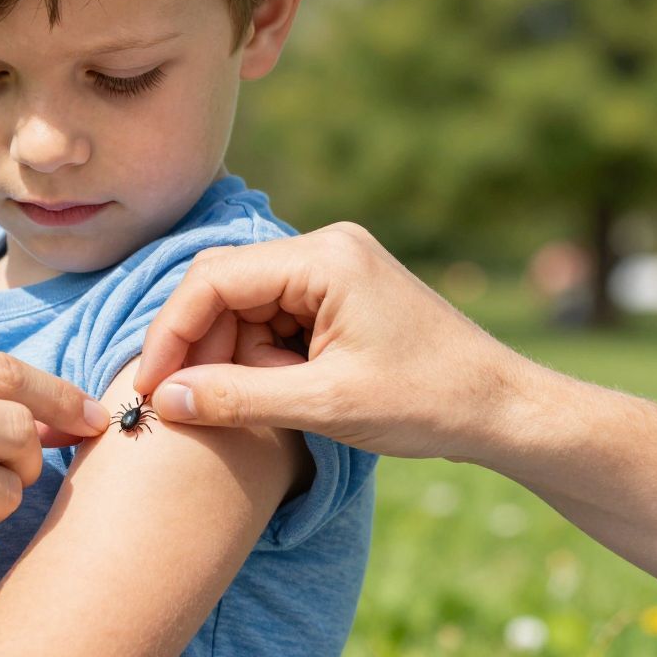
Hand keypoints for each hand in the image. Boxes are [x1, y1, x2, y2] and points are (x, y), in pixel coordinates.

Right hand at [131, 222, 531, 461]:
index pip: (214, 281)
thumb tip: (163, 401)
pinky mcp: (339, 293)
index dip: (171, 334)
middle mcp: (325, 247)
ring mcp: (333, 267)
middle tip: (182, 404)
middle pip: (223, 287)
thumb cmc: (430, 403)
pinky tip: (273, 391)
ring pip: (243, 305)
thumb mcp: (325, 406)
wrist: (506, 409)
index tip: (150, 387)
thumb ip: (238, 399)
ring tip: (245, 403)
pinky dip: (259, 355)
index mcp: (324, 258)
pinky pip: (272, 315)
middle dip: (197, 346)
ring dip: (230, 355)